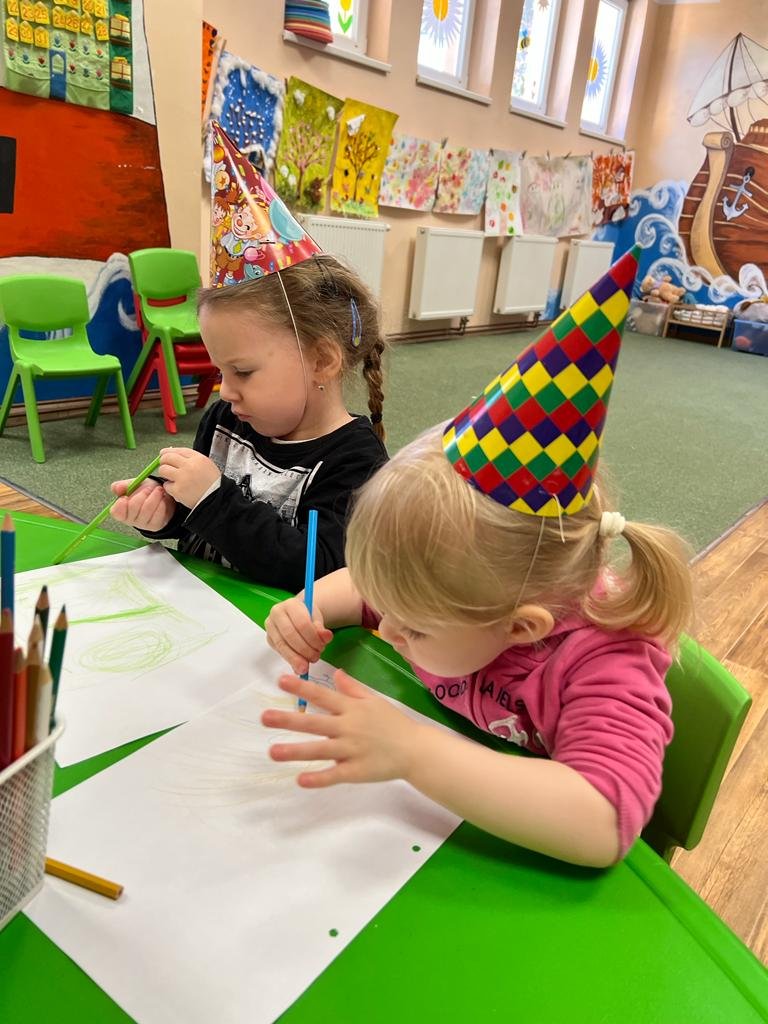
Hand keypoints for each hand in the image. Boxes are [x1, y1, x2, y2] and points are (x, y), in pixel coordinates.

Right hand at [110, 479, 175, 530]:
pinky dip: (161, 503)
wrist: (161, 495)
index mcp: (121, 510)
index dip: (120, 505)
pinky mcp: (154, 526)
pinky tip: (162, 498)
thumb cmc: (144, 491)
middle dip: (142, 495)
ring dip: (154, 497)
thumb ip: (123, 485)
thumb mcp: (133, 484)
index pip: (116, 512)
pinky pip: (158, 514)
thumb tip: (117, 488)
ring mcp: (142, 524)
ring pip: (146, 510)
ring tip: (158, 490)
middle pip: (133, 508)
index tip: (125, 496)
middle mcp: (130, 520)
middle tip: (149, 488)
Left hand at [156, 447, 220, 508]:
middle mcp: (189, 466)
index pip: (178, 450)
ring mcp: (182, 478)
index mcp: (198, 458)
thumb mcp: (207, 465)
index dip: (168, 452)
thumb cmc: (213, 484)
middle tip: (165, 467)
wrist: (217, 499)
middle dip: (164, 462)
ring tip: (171, 479)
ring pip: (163, 470)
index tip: (164, 454)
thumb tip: (173, 455)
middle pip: (167, 457)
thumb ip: (192, 459)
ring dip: (165, 474)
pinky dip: (170, 488)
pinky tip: (177, 489)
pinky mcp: (178, 490)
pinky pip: (166, 485)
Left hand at [262, 670, 422, 787]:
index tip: (280, 680)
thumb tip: (335, 672)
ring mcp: (352, 750)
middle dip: (289, 719)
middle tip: (264, 717)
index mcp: (352, 708)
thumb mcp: (374, 700)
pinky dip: (318, 778)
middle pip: (315, 722)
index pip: (323, 695)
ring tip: (272, 751)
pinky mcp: (356, 771)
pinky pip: (334, 775)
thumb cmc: (393, 723)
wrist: (416, 750)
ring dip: (295, 751)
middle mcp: (349, 727)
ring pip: (319, 750)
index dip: (301, 688)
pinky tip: (300, 780)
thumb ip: (353, 688)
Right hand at [265, 596, 332, 674]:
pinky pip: (279, 652)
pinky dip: (291, 660)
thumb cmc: (308, 616)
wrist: (298, 615)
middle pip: (290, 635)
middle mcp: (277, 613)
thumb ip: (321, 629)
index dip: (313, 638)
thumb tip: (326, 637)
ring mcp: (270, 626)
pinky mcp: (269, 639)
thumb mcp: (317, 619)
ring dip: (297, 658)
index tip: (322, 647)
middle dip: (305, 650)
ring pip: (282, 645)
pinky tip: (299, 665)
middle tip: (315, 657)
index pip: (302, 623)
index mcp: (290, 604)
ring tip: (308, 664)